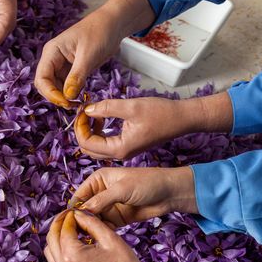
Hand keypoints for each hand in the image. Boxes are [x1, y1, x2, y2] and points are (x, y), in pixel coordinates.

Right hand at [34, 0, 154, 107]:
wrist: (114, 23)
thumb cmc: (100, 31)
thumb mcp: (89, 55)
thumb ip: (76, 76)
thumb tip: (67, 96)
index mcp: (52, 52)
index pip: (42, 78)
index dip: (50, 93)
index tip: (65, 102)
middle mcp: (53, 59)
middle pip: (45, 85)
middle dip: (55, 97)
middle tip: (71, 106)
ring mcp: (61, 66)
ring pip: (55, 88)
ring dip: (63, 98)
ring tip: (77, 103)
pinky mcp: (71, 71)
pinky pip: (66, 87)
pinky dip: (71, 94)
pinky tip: (80, 98)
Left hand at [44, 210, 154, 261]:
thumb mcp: (110, 238)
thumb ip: (91, 222)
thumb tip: (78, 212)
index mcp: (72, 256)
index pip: (64, 228)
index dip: (70, 215)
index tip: (78, 209)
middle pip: (51, 238)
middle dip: (60, 223)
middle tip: (72, 215)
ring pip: (50, 250)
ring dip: (58, 237)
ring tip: (73, 228)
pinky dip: (60, 250)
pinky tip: (75, 243)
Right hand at [72, 167, 197, 227]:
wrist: (169, 193)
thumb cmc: (147, 183)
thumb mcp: (122, 189)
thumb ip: (101, 200)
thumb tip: (82, 211)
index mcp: (97, 180)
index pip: (79, 195)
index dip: (73, 208)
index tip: (69, 222)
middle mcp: (99, 193)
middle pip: (83, 209)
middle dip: (80, 221)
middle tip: (76, 234)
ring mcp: (107, 207)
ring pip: (92, 220)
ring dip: (90, 228)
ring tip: (87, 238)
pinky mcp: (115, 219)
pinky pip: (103, 227)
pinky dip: (100, 232)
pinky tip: (99, 238)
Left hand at [76, 93, 233, 159]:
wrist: (182, 119)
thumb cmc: (161, 113)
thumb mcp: (131, 106)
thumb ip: (106, 108)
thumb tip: (87, 110)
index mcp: (119, 149)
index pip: (86, 144)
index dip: (79, 127)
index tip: (81, 110)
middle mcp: (119, 154)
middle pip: (88, 148)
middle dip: (82, 130)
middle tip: (84, 111)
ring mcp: (123, 152)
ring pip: (95, 146)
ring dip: (90, 130)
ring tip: (94, 112)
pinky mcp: (126, 146)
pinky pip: (104, 143)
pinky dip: (99, 131)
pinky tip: (103, 116)